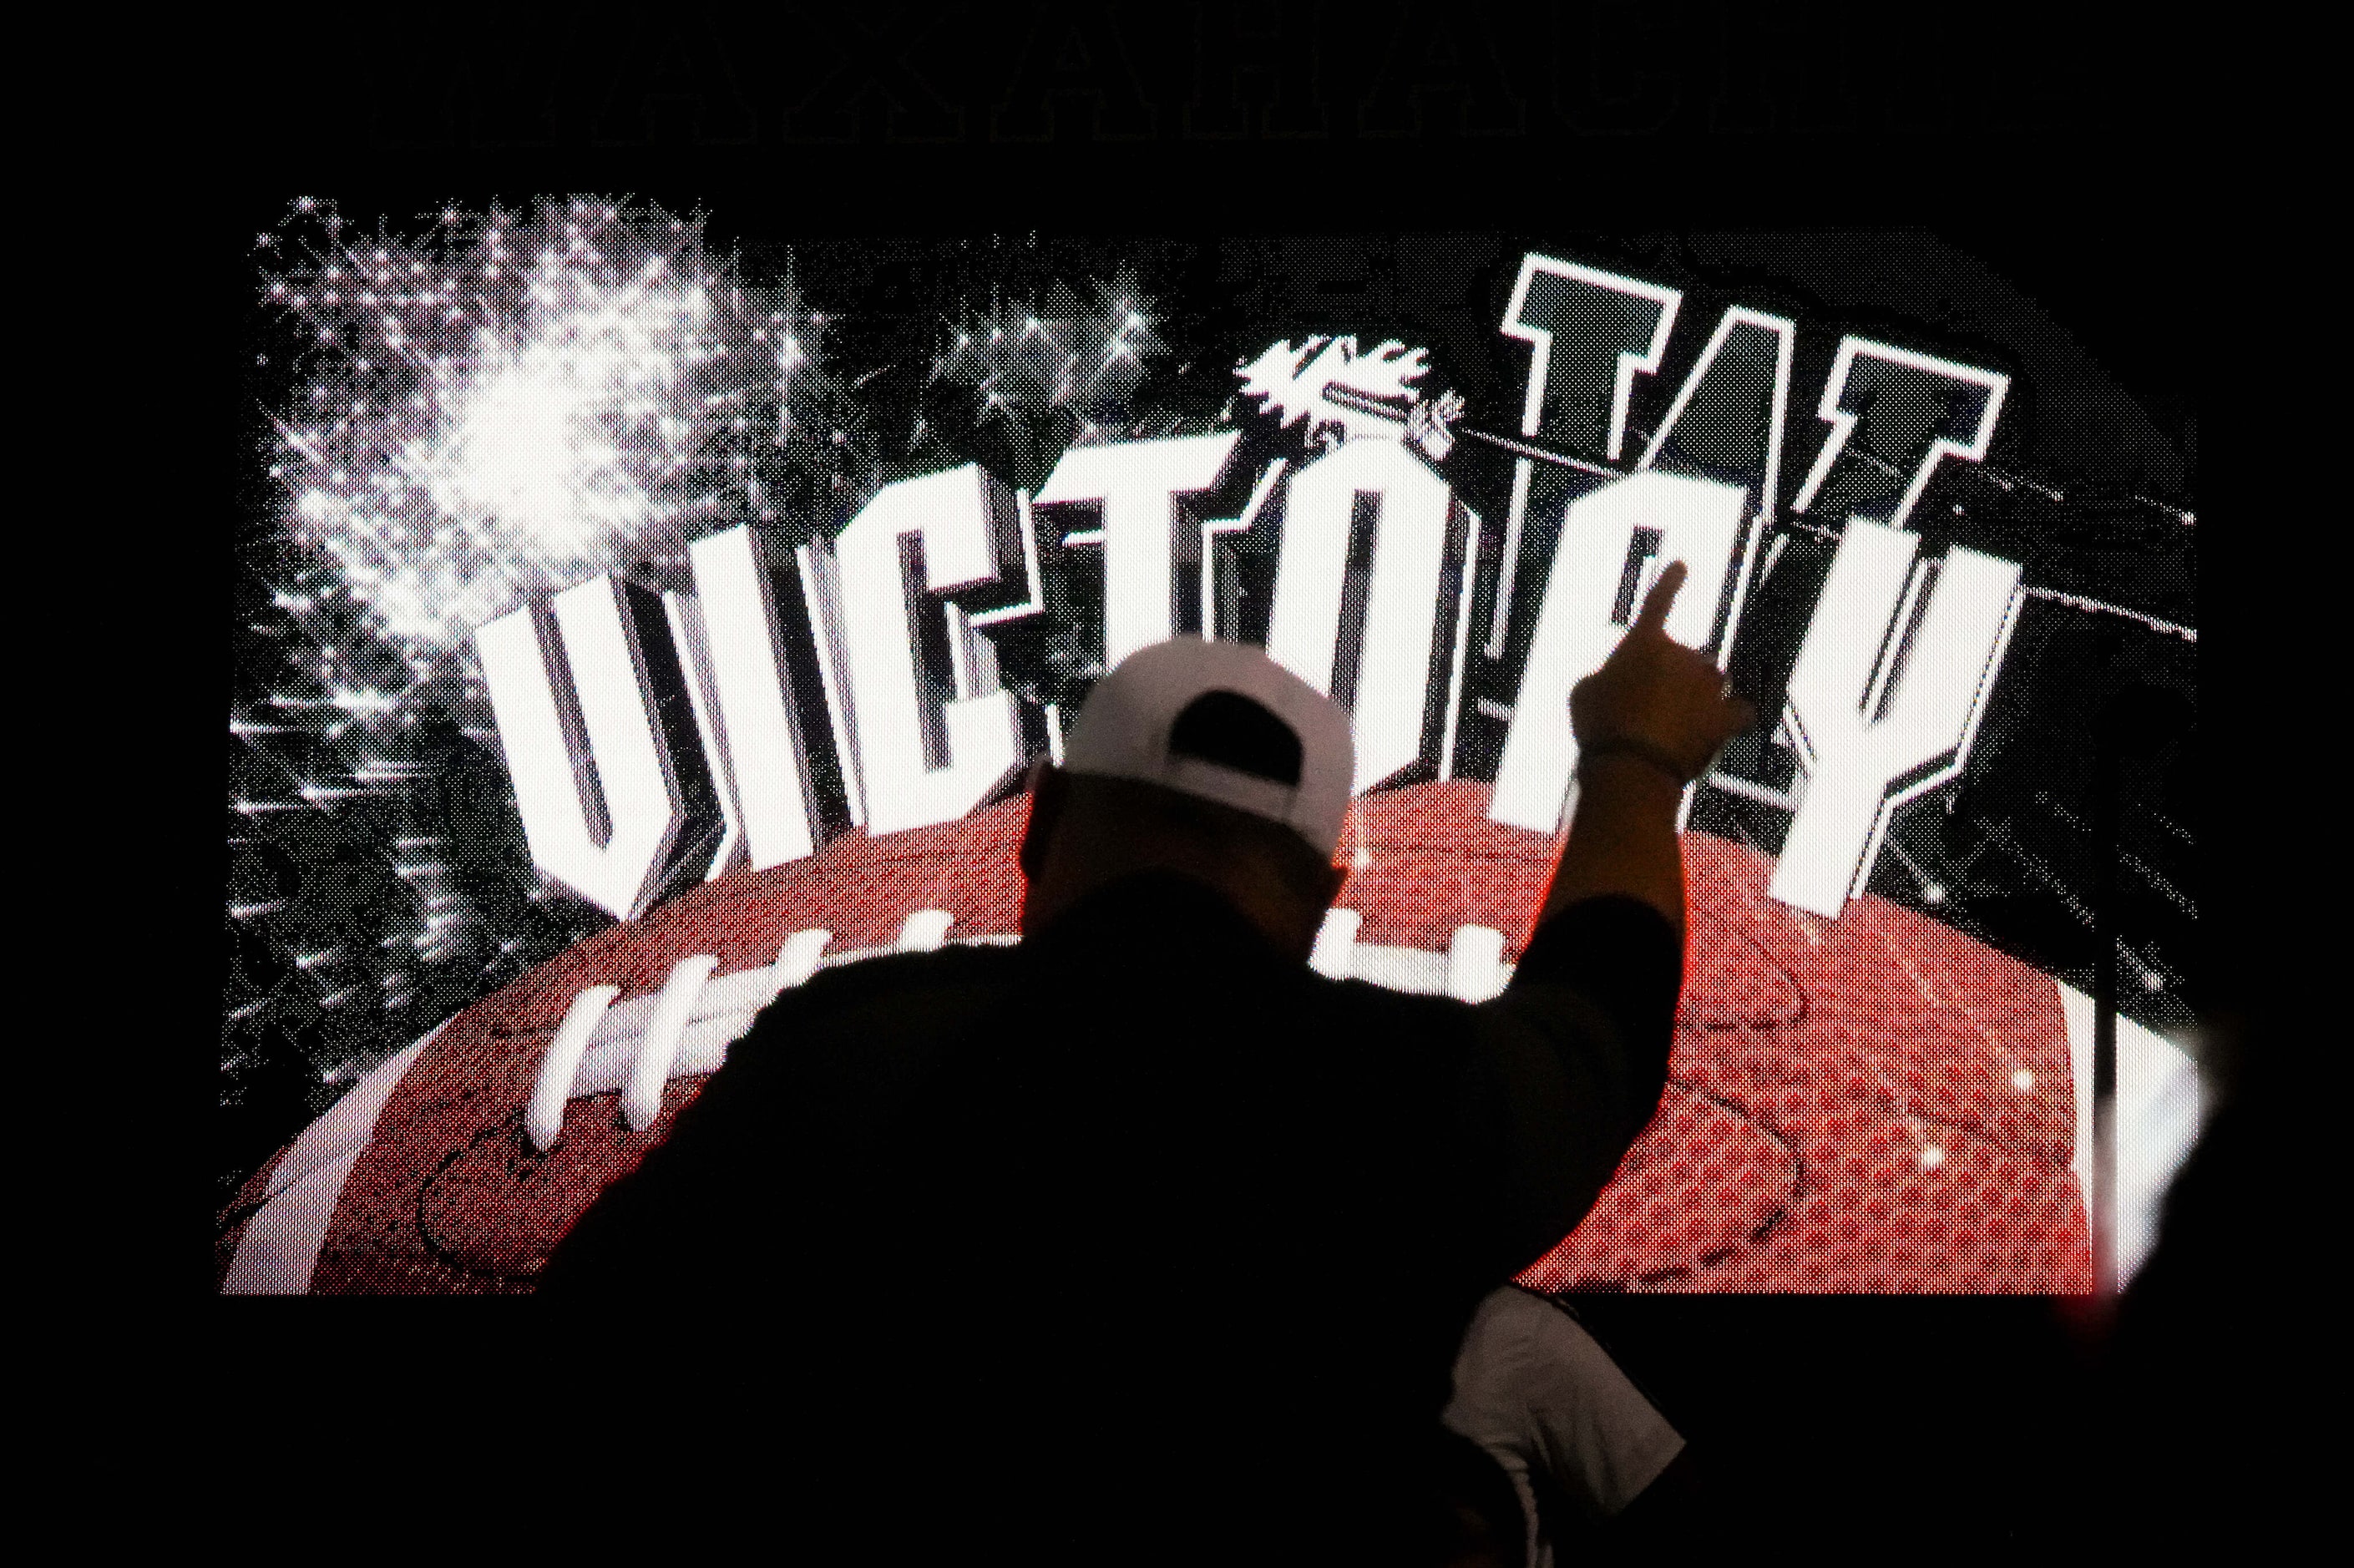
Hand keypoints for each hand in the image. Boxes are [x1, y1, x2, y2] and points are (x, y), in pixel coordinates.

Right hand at [1569, 561, 1758, 784]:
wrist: (1631, 767)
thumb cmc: (1601, 727)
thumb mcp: (1584, 693)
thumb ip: (1605, 676)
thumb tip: (1614, 682)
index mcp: (1645, 642)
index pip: (1659, 603)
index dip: (1670, 584)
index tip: (1682, 567)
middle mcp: (1684, 656)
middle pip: (1684, 659)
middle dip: (1670, 680)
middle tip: (1645, 713)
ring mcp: (1710, 686)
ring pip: (1709, 683)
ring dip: (1696, 699)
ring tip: (1671, 731)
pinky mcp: (1725, 718)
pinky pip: (1739, 712)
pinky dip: (1731, 719)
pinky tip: (1721, 729)